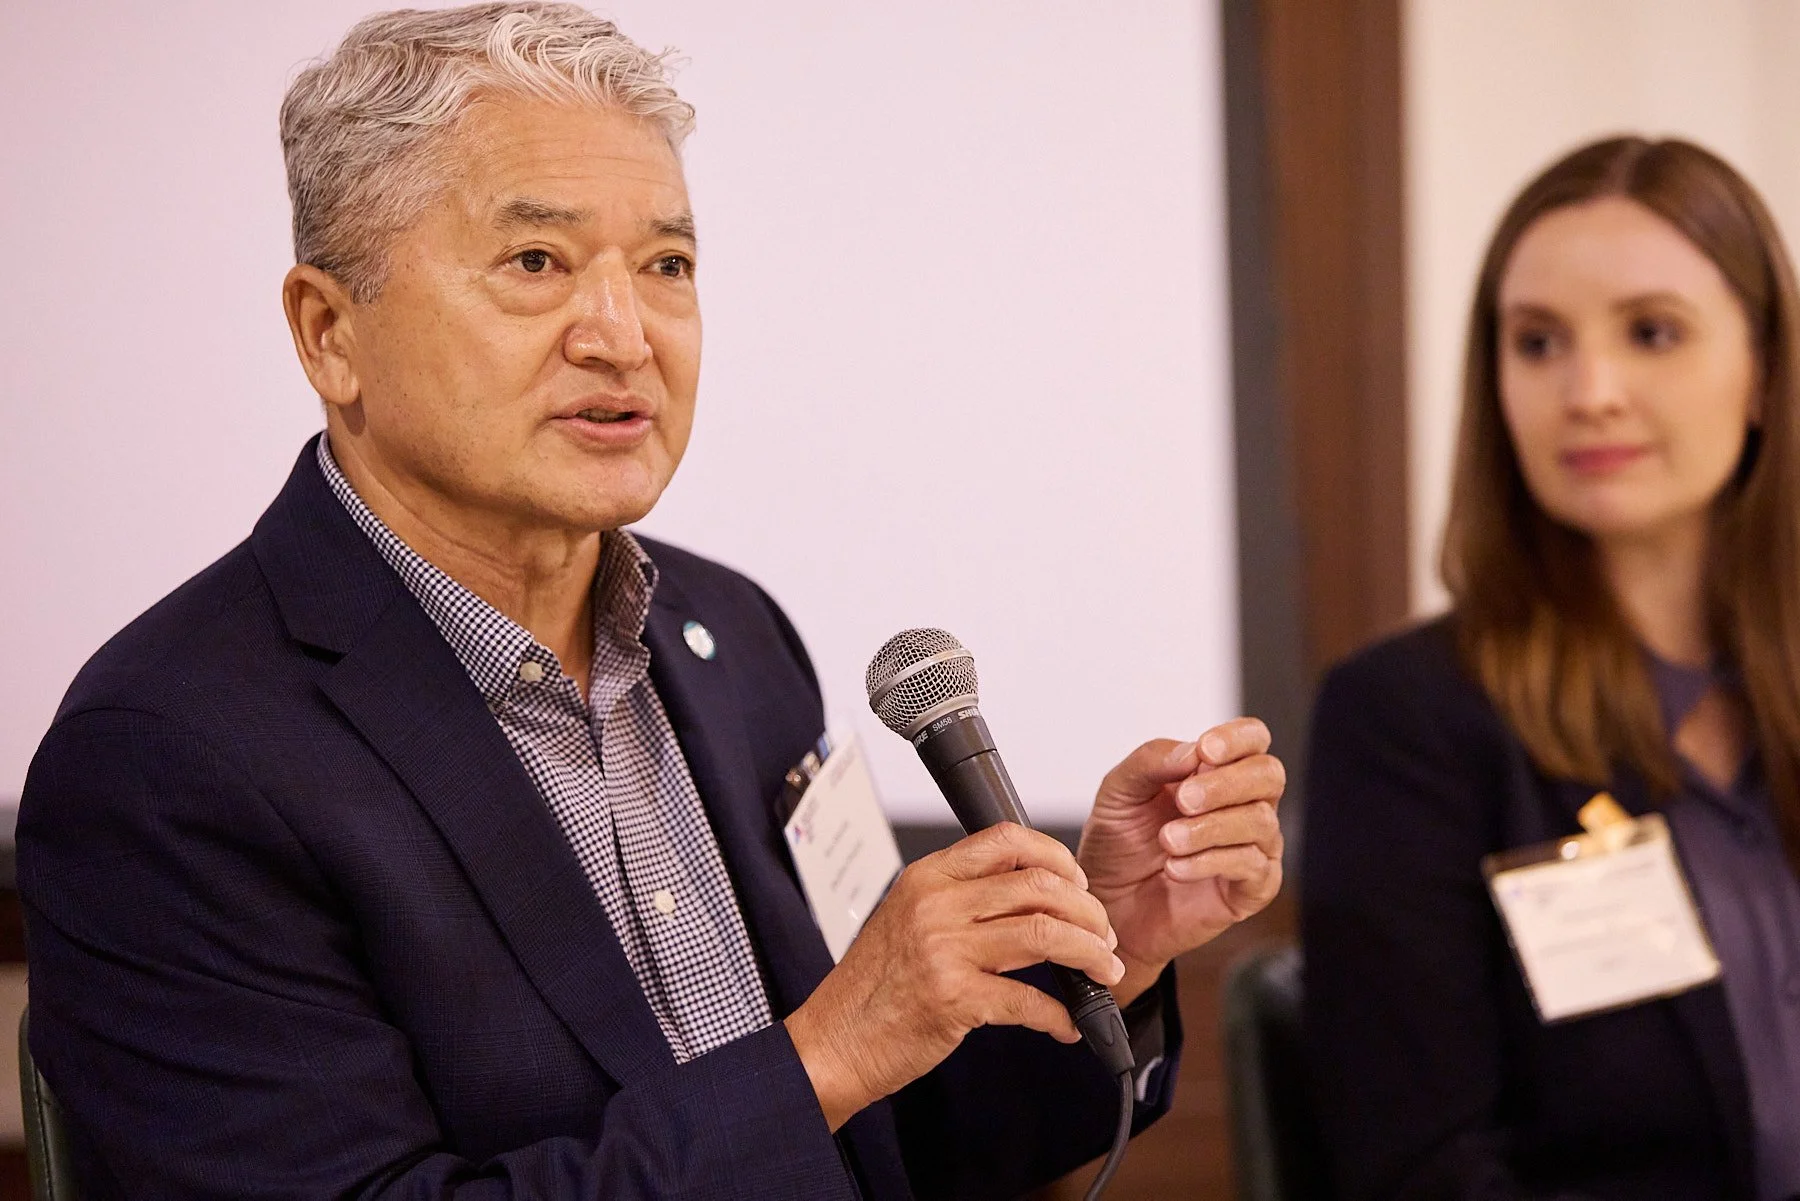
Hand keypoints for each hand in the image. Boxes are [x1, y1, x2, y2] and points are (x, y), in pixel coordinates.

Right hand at [784, 823, 1123, 1130]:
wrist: (833, 1042)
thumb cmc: (873, 988)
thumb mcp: (907, 919)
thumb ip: (960, 901)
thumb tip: (1034, 898)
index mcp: (927, 877)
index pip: (1006, 839)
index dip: (1057, 856)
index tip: (1079, 884)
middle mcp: (936, 904)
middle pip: (1039, 885)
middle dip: (1088, 911)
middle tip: (1103, 936)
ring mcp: (944, 950)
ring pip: (1044, 933)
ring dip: (1089, 955)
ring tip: (1104, 972)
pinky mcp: (954, 999)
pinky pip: (1030, 1000)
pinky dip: (1060, 1016)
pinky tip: (1067, 1024)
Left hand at [1077, 717, 1284, 1006]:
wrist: (1107, 907)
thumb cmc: (1118, 845)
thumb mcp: (1119, 793)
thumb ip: (1153, 762)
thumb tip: (1195, 750)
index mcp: (1217, 772)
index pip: (1253, 738)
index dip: (1237, 738)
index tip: (1205, 750)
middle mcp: (1244, 805)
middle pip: (1269, 775)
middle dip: (1226, 783)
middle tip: (1183, 799)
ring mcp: (1254, 847)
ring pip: (1260, 821)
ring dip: (1209, 828)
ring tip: (1167, 841)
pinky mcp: (1252, 889)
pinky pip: (1251, 865)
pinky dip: (1209, 862)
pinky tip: (1174, 868)